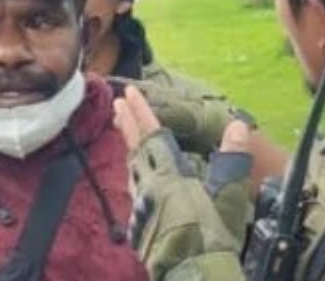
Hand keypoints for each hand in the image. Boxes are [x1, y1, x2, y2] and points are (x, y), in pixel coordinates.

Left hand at [113, 85, 251, 280]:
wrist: (192, 273)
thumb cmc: (214, 235)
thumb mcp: (230, 197)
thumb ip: (232, 160)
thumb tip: (237, 124)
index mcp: (169, 175)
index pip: (151, 135)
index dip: (141, 111)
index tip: (129, 93)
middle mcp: (149, 184)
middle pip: (134, 147)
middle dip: (127, 122)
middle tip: (118, 103)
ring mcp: (140, 202)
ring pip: (130, 165)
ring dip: (127, 143)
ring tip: (123, 128)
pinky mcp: (138, 219)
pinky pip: (132, 185)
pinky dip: (132, 168)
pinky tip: (133, 170)